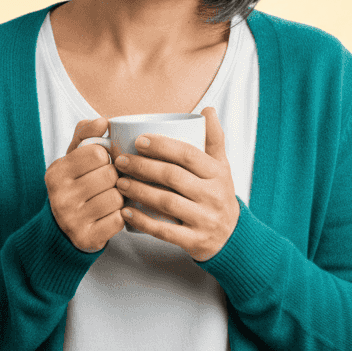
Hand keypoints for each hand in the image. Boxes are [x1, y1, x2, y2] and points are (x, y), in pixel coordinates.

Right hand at [44, 117, 124, 252]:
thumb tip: (103, 121)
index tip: (102, 164)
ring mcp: (72, 220)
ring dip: (120, 197)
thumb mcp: (73, 158)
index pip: (97, 153)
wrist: (62, 229)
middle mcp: (60, 196)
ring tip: (110, 198)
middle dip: (115, 177)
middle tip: (109, 183)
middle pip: (109, 175)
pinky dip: (121, 216)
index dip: (106, 157)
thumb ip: (86, 134)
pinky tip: (111, 215)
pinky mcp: (86, 238)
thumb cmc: (75, 185)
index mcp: (56, 172)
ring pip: (116, 197)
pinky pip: (119, 220)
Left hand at [114, 107, 238, 261]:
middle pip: (173, 177)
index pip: (189, 155)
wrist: (232, 236)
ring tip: (119, 182)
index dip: (163, 146)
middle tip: (120, 160)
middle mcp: (212, 196)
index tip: (139, 140)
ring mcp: (204, 219)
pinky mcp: (194, 241)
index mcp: (218, 173)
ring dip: (139, 191)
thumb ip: (214, 138)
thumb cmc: (219, 195)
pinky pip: (165, 231)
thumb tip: (207, 110)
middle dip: (143, 167)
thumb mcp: (222, 167)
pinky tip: (125, 212)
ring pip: (166, 203)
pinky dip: (143, 221)